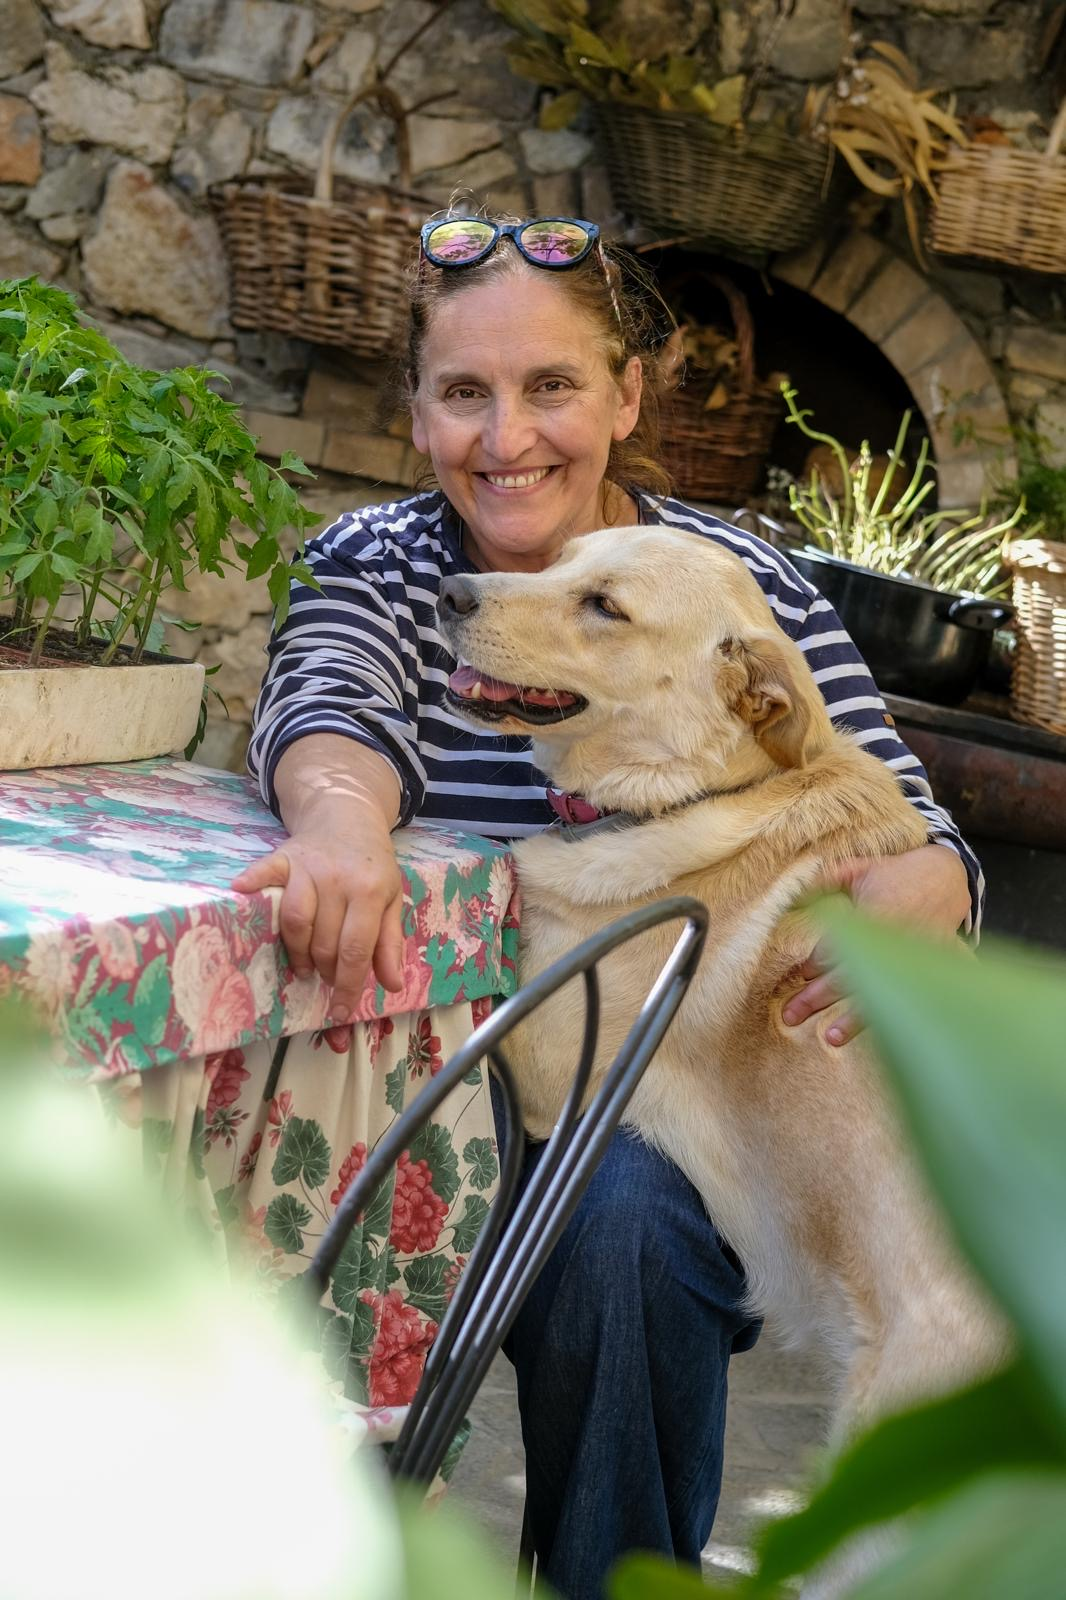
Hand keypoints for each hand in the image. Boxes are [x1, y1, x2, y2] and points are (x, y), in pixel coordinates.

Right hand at [231, 818, 404, 1019]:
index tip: (340, 1011)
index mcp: (369, 891)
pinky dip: (251, 883)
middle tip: (326, 978)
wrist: (348, 815)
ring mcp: (307, 867)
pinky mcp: (283, 857)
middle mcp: (337, 879)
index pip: (356, 949)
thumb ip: (389, 943)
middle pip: (324, 941)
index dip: (347, 985)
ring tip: (305, 966)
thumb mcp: (392, 899)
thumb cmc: (372, 865)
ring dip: (297, 952)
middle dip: (325, 970)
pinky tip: (240, 892)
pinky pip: (264, 872)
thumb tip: (392, 986)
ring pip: (295, 920)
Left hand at [782, 844, 971, 1046]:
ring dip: (854, 1017)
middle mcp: (894, 939)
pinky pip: (908, 994)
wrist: (948, 877)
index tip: (804, 974)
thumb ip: (823, 880)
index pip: (840, 944)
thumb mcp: (858, 869)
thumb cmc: (895, 873)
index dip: (818, 960)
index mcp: (875, 914)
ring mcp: (913, 957)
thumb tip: (788, 892)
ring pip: (880, 992)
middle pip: (851, 974)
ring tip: (830, 1038)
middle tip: (790, 1015)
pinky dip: (892, 1013)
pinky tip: (881, 1034)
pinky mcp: (928, 968)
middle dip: (818, 997)